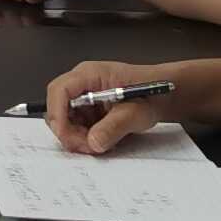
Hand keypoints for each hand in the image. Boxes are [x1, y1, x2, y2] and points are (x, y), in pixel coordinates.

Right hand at [45, 59, 165, 153]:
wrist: (163, 97)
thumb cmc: (152, 93)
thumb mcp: (136, 111)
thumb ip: (114, 126)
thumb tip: (93, 142)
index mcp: (90, 74)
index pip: (60, 90)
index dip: (57, 113)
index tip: (65, 135)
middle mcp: (82, 83)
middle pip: (58, 107)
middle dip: (69, 131)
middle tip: (87, 146)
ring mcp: (83, 96)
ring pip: (66, 120)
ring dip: (78, 136)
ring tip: (99, 144)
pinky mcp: (87, 109)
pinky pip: (76, 125)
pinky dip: (85, 137)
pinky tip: (102, 139)